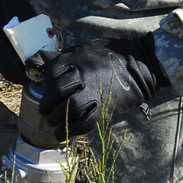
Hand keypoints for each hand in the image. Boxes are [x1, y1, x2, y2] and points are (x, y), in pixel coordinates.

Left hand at [38, 35, 167, 139]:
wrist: (139, 63)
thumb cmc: (109, 54)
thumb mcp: (84, 48)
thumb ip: (65, 58)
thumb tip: (42, 64)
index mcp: (74, 59)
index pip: (51, 73)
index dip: (46, 86)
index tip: (47, 93)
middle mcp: (81, 75)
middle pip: (56, 92)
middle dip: (47, 105)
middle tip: (46, 112)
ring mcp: (93, 91)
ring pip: (68, 108)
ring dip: (56, 119)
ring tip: (53, 123)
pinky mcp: (104, 107)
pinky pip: (85, 122)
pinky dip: (71, 130)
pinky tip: (62, 135)